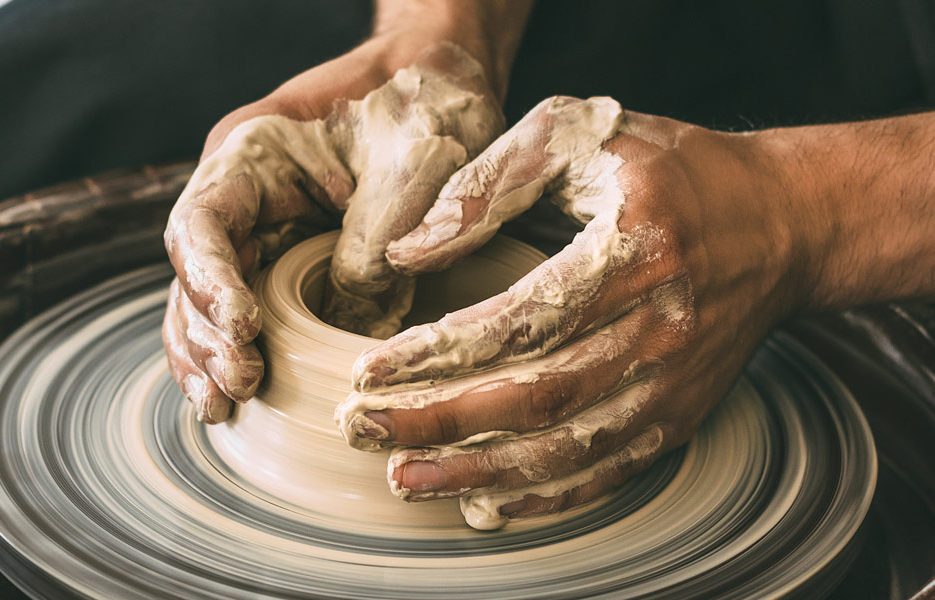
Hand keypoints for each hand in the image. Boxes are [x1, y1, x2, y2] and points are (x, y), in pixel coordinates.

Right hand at [162, 33, 511, 421]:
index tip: (244, 328)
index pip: (203, 221)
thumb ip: (373, 243)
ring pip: (208, 301)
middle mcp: (245, 196)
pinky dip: (239, 353)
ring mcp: (264, 231)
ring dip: (211, 356)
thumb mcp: (411, 168)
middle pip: (193, 273)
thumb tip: (348, 326)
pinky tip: (238, 399)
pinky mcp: (290, 263)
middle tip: (241, 383)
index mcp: (253, 154)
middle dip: (209, 334)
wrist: (445, 85)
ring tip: (224, 406)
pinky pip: (250, 313)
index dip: (210, 280)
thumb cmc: (425, 107)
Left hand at [337, 96, 811, 527]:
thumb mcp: (581, 133)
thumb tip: (408, 252)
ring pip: (566, 447)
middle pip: (535, 397)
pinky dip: (544, 497)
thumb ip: (490, 184)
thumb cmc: (670, 169)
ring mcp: (673, 382)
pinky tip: (484, 504)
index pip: (520, 319)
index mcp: (632, 250)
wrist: (780, 222)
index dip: (438, 353)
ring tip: (403, 478)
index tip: (368, 371)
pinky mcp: (679, 414)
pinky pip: (607, 470)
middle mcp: (659, 327)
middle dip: (439, 422)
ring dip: (478, 473)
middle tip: (361, 430)